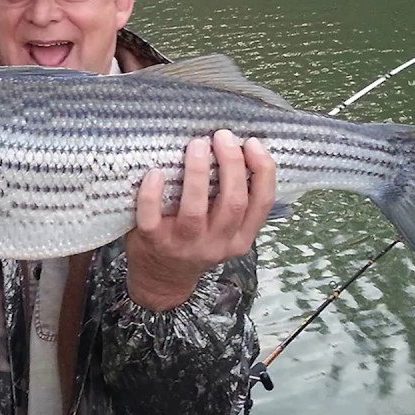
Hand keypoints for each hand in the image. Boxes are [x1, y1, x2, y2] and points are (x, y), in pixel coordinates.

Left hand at [125, 130, 275, 310]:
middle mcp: (217, 244)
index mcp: (240, 238)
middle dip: (231, 164)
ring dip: (198, 173)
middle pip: (233, 202)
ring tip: (197, 145)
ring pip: (195, 209)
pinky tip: (155, 172)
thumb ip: (232, 201)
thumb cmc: (195, 241)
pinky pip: (152, 217)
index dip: (262, 170)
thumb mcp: (224, 230)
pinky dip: (153, 194)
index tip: (251, 143)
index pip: (262, 203)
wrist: (161, 278)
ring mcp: (184, 245)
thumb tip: (235, 149)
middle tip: (222, 136)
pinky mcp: (153, 242)